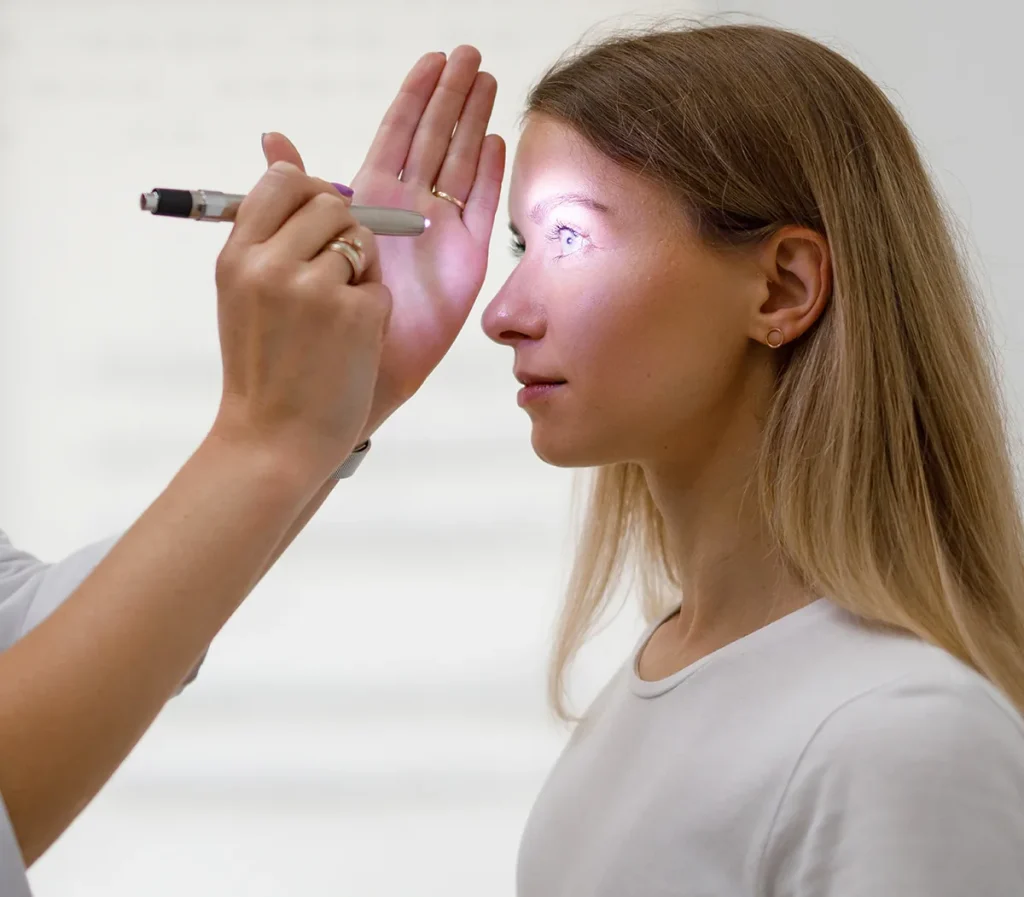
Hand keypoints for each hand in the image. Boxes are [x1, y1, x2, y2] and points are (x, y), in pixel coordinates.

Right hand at [210, 153, 391, 484]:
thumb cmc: (263, 366)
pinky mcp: (355, 313)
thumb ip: (266, 223)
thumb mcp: (245, 290)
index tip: (317, 225)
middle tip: (332, 279)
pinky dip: (371, 313)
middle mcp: (270, 264)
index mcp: (237, 255)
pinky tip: (347, 346)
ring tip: (333, 320)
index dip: (311, 194)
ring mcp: (314, 288)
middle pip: (332, 203)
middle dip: (344, 233)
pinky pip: (379, 287)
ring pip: (362, 242)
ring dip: (359, 274)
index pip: (284, 180)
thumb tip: (276, 138)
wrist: (274, 440)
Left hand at [263, 46, 504, 438]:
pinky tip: (495, 140)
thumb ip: (294, 189)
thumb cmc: (316, 320)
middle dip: (453, 95)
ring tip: (488, 80)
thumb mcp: (295, 242)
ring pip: (462, 163)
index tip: (432, 59)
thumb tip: (272, 137)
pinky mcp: (464, 262)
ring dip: (475, 122)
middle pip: (437, 138)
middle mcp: (409, 209)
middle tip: (470, 54)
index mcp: (371, 198)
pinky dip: (489, 175)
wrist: (343, 374)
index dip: (416, 95)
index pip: (399, 132)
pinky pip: (481, 209)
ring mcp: (440, 233)